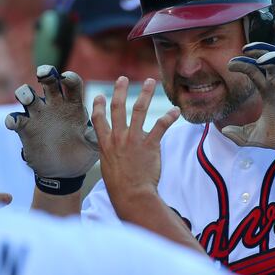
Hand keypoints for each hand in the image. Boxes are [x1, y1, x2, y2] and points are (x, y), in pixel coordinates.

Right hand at [5, 65, 97, 180]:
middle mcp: (54, 105)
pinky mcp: (26, 128)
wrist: (64, 172)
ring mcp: (38, 115)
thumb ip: (94, 137)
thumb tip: (95, 131)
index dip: (69, 78)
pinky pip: (15, 119)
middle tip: (44, 74)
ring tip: (28, 99)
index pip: (72, 85)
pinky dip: (12, 119)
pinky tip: (13, 123)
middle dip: (46, 74)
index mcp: (73, 105)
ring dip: (25, 93)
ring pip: (28, 96)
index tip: (66, 78)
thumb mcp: (92, 147)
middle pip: (49, 82)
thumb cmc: (81, 154)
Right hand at [90, 77, 179, 210]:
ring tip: (150, 81)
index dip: (97, 106)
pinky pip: (160, 126)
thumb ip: (111, 153)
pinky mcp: (150, 145)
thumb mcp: (108, 167)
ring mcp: (134, 140)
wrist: (131, 195)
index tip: (98, 95)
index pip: (98, 120)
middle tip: (123, 78)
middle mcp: (118, 138)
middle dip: (120, 91)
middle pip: (118, 108)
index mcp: (106, 144)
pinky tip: (176, 110)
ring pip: (139, 110)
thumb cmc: (120, 186)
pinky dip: (169, 117)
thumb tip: (115, 148)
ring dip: (145, 94)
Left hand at [221, 42, 274, 153]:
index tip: (230, 65)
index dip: (243, 64)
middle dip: (259, 51)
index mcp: (269, 90)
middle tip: (245, 49)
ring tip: (260, 60)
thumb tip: (224, 131)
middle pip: (271, 58)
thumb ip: (241, 135)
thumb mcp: (258, 136)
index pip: (255, 70)